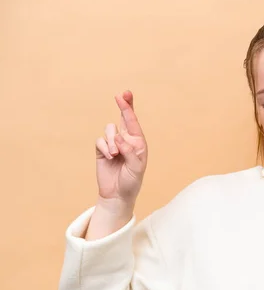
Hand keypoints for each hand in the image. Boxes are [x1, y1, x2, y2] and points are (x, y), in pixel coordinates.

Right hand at [95, 90, 147, 207]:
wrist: (117, 195)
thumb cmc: (131, 182)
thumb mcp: (136, 168)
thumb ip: (130, 152)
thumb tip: (119, 138)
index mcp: (138, 143)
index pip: (134, 122)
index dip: (129, 108)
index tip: (124, 95)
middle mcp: (126, 141)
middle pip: (123, 118)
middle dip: (123, 106)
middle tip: (120, 96)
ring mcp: (113, 145)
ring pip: (109, 130)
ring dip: (112, 141)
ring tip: (115, 154)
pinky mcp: (102, 150)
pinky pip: (100, 141)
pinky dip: (104, 148)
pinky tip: (109, 157)